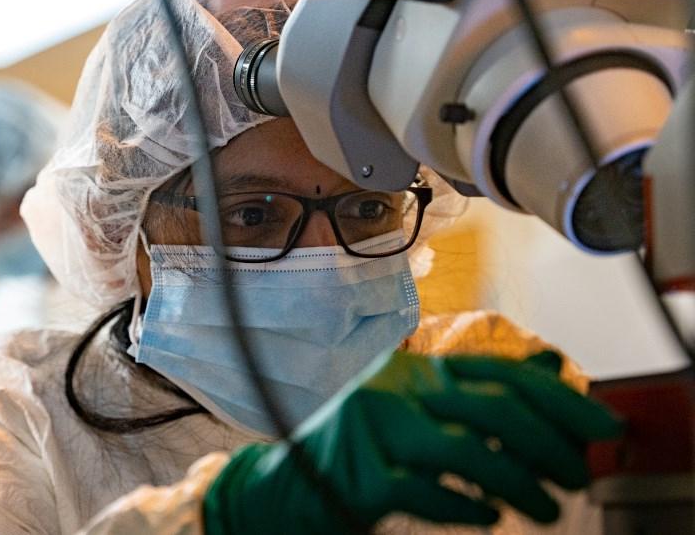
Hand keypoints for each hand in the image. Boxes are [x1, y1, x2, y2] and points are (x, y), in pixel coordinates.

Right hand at [203, 350, 622, 533]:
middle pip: (491, 407)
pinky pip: (429, 493)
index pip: (498, 373)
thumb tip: (550, 370)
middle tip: (579, 475)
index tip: (602, 426)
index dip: (559, 399)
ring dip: (520, 486)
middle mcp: (392, 390)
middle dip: (550, 444)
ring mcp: (372, 432)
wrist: (285, 489)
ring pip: (466, 452)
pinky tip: (487, 517)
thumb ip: (478, 396)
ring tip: (545, 509)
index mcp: (411, 371)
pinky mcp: (359, 478)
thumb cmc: (362, 457)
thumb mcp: (419, 416)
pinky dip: (468, 509)